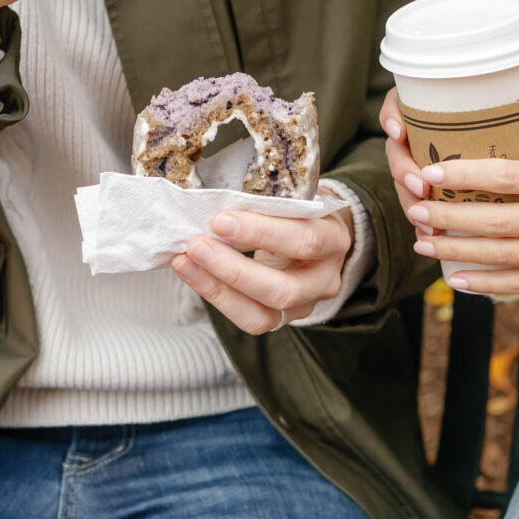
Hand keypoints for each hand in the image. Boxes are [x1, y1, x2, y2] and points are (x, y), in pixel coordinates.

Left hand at [171, 207, 354, 333]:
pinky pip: (249, 319)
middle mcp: (325, 279)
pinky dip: (216, 297)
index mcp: (333, 239)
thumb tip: (211, 200)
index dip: (262, 233)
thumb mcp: (293, 199)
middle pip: (285, 290)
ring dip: (218, 289)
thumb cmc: (298, 212)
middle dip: (235, 270)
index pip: (304, 240)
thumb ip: (265, 202)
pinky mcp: (282, 319)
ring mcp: (305, 305)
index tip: (221, 220)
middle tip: (196, 246)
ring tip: (185, 261)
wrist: (317, 236)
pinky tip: (192, 273)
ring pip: (264, 315)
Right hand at [378, 85, 518, 237]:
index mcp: (441, 106)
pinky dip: (425, 223)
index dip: (391, 117)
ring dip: (411, 205)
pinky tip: (432, 237)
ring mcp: (429, 165)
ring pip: (406, 185)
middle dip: (401, 171)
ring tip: (427, 224)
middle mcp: (428, 135)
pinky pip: (422, 208)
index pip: (400, 104)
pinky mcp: (438, 193)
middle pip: (398, 151)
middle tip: (418, 187)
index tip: (401, 132)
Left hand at [403, 144, 518, 295]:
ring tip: (425, 245)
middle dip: (450, 219)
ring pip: (507, 257)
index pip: (512, 177)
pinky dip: (492, 284)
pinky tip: (462, 281)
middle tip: (416, 212)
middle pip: (500, 222)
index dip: (465, 176)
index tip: (431, 171)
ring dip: (460, 253)